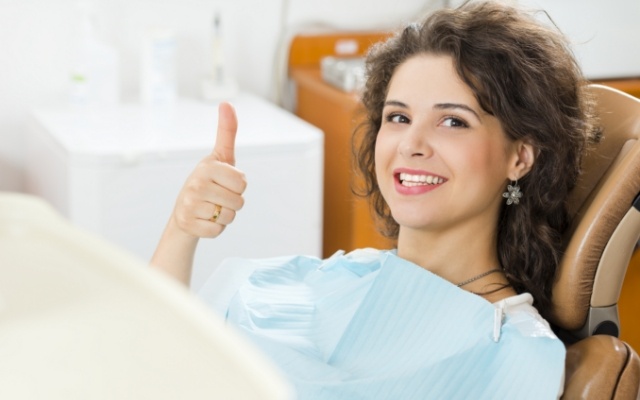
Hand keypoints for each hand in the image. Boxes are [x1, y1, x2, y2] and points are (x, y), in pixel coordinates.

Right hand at [171, 102, 246, 238]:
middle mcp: (196, 184)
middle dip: (233, 202)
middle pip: (239, 201)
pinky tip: (204, 219)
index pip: (243, 183)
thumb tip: (226, 103)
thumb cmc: (209, 180)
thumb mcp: (220, 156)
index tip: (224, 182)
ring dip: (225, 216)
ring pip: (230, 217)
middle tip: (217, 197)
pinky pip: (218, 231)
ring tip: (211, 207)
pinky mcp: (189, 225)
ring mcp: (190, 205)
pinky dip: (215, 228)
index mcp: (207, 167)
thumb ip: (227, 131)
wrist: (184, 210)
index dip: (238, 186)